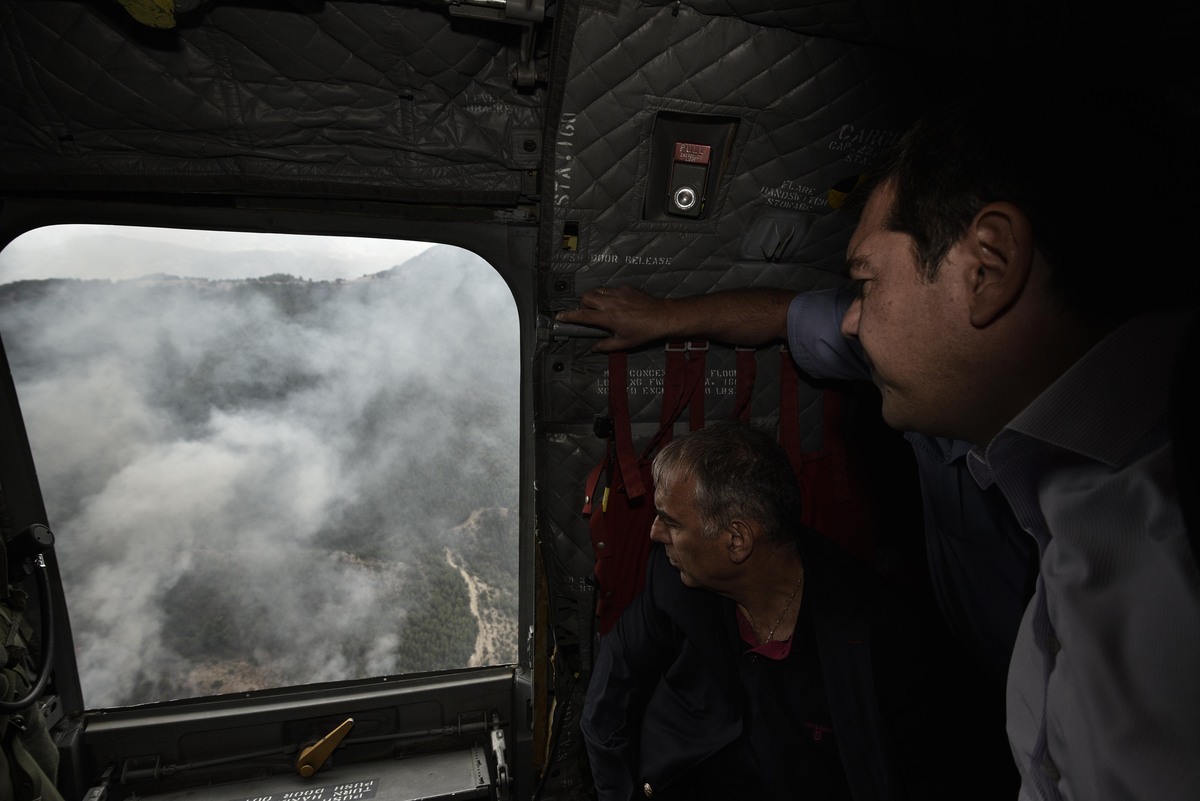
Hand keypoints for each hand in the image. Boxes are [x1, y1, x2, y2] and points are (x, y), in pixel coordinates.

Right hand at [556, 286, 674, 351]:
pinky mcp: (627, 288)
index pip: (582, 315)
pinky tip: (617, 304)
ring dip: (595, 298)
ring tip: (601, 308)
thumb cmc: (644, 331)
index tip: (560, 316)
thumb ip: (607, 345)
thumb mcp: (624, 343)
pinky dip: (609, 295)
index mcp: (608, 317)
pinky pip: (611, 289)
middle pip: (586, 297)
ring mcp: (618, 293)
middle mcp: (610, 303)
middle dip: (583, 304)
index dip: (569, 316)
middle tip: (589, 313)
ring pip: (598, 291)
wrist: (662, 317)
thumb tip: (595, 348)